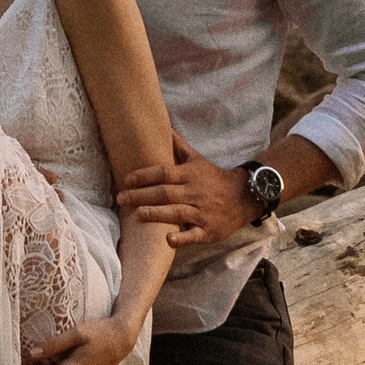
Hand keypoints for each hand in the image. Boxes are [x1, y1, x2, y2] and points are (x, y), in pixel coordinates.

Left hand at [115, 136, 257, 248]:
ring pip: (177, 212)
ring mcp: (202, 212)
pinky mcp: (208, 230)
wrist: (244, 196)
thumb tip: (162, 125)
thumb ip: (177, 145)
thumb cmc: (213, 177)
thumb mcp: (196, 159)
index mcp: (189, 174)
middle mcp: (194, 192)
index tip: (126, 179)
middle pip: (165, 193)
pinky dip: (182, 237)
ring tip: (137, 215)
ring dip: (156, 214)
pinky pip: (194, 234)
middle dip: (142, 195)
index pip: (163, 173)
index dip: (144, 175)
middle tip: (120, 198)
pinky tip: (168, 239)